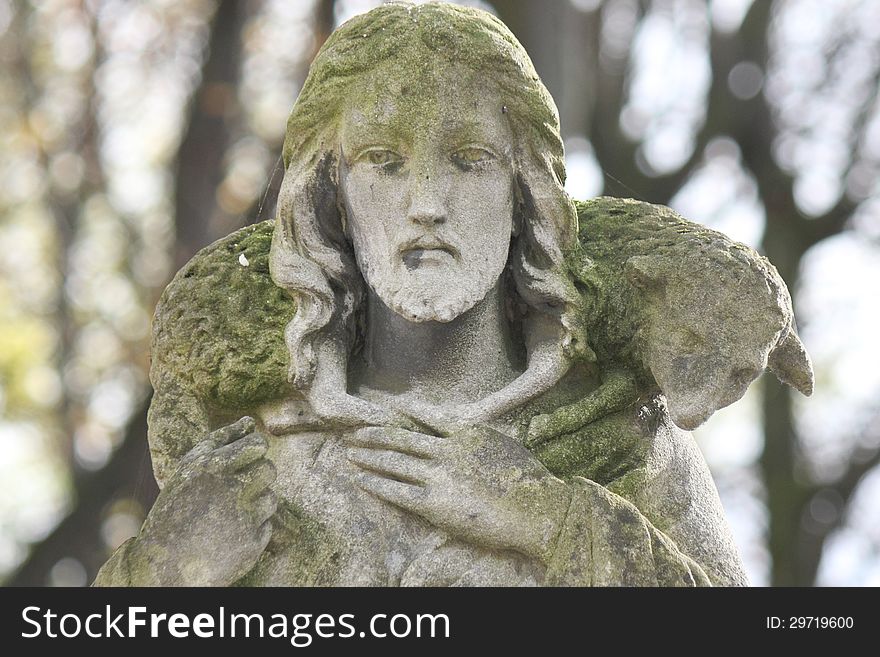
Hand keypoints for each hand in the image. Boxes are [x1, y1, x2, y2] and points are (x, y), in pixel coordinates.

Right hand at [127, 417, 276, 585]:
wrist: (164, 564)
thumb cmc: (176, 509)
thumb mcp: (189, 470)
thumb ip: (220, 441)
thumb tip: (250, 421)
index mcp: (211, 467)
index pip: (257, 445)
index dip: (256, 450)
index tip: (248, 456)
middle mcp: (229, 489)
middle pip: (269, 469)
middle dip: (258, 476)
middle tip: (238, 488)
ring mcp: (243, 518)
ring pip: (271, 498)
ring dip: (256, 503)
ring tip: (229, 514)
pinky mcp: (252, 543)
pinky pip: (267, 525)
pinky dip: (253, 529)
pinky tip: (229, 534)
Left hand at [344, 425, 570, 562]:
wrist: (536, 510)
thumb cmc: (528, 480)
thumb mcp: (503, 445)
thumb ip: (477, 439)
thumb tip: (463, 436)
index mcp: (466, 432)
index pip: (424, 415)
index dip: (399, 411)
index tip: (381, 408)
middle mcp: (447, 450)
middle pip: (401, 437)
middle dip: (374, 434)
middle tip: (354, 432)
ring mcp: (439, 476)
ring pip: (394, 461)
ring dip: (369, 456)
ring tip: (350, 453)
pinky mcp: (434, 503)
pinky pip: (397, 491)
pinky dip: (376, 484)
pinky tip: (361, 479)